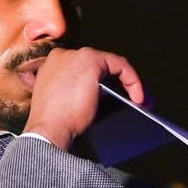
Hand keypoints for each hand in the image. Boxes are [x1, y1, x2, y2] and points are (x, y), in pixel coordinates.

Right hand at [24, 47, 145, 149]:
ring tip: (139, 101)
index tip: (111, 100)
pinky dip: (132, 80)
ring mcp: (76, 56)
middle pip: (98, 66)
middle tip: (133, 101)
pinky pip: (119, 65)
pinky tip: (139, 97)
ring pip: (109, 65)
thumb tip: (107, 94)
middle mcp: (62, 56)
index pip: (82, 70)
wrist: (48, 131)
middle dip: (117, 83)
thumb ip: (80, 93)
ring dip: (127, 82)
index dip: (100, 84)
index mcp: (52, 67)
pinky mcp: (91, 61)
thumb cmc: (55, 125)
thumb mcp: (66, 104)